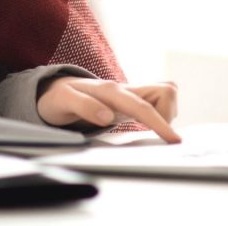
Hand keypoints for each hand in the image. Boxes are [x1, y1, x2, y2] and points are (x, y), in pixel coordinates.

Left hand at [37, 77, 180, 143]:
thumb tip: (107, 116)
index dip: (160, 123)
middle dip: (168, 115)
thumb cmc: (58, 97)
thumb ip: (84, 106)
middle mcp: (124, 89)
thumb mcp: (63, 101)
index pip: (142, 106)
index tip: (174, 140)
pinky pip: (157, 103)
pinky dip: (160, 114)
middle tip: (153, 133)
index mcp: (110, 90)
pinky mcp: (131, 100)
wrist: (53, 90)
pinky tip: (146, 125)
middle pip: (165, 91)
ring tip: (146, 128)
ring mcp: (129, 94)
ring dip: (165, 114)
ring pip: (165, 95)